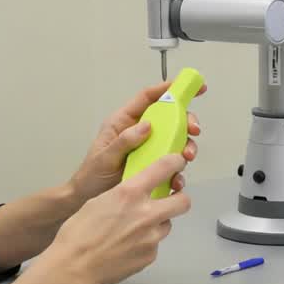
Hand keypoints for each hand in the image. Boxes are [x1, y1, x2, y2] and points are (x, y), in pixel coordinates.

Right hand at [42, 154, 190, 283]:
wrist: (74, 267)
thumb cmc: (79, 233)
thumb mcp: (99, 201)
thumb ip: (123, 195)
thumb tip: (134, 193)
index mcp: (129, 193)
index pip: (164, 168)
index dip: (174, 163)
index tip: (176, 163)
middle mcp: (146, 213)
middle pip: (183, 201)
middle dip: (178, 199)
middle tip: (168, 201)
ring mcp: (151, 237)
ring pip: (167, 224)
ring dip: (158, 223)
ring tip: (136, 229)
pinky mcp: (149, 256)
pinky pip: (154, 245)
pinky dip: (145, 243)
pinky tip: (127, 246)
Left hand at [68, 80, 204, 203]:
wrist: (88, 198)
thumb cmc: (92, 174)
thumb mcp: (104, 156)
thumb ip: (124, 140)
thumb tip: (147, 125)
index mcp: (125, 121)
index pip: (148, 97)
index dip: (169, 88)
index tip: (191, 85)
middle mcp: (140, 131)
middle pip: (169, 117)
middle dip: (186, 121)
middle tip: (194, 130)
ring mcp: (149, 149)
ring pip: (175, 140)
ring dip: (186, 146)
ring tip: (186, 157)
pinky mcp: (154, 166)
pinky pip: (172, 164)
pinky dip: (178, 171)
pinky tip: (176, 180)